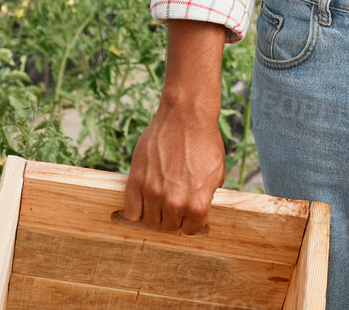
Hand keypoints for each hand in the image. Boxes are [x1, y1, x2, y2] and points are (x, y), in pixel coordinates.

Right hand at [123, 102, 227, 233]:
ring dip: (155, 213)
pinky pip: (131, 212)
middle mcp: (175, 202)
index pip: (190, 230)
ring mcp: (153, 193)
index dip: (190, 222)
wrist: (186, 118)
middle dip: (172, 216)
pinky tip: (144, 199)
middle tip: (173, 202)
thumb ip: (206, 197)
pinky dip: (137, 210)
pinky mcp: (136, 182)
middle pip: (168, 226)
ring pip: (149, 221)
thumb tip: (197, 211)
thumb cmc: (204, 142)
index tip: (187, 214)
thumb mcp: (216, 174)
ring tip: (160, 199)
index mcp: (198, 204)